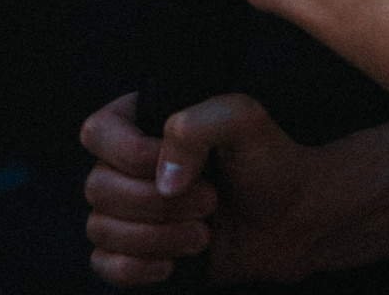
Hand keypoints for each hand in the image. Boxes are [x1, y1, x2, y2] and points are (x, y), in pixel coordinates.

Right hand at [82, 91, 325, 284]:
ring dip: (155, 238)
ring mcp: (130, 209)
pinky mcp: (137, 251)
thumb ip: (201, 124)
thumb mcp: (246, 122)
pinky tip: (173, 265)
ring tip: (204, 234)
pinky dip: (135, 270)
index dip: (131, 156)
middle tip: (209, 201)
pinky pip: (103, 264)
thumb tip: (164, 179)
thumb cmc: (269, 163)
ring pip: (100, 228)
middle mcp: (128, 164)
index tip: (181, 168)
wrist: (291, 221)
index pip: (97, 133)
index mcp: (143, 120)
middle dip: (156, 205)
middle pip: (97, 188)